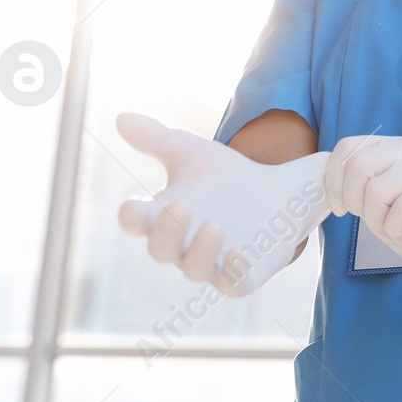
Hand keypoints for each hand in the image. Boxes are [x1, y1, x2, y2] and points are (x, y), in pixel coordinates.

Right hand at [115, 112, 330, 296]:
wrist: (281, 192)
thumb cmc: (226, 176)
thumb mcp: (193, 152)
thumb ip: (157, 138)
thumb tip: (120, 116)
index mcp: (165, 216)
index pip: (136, 223)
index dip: (131, 217)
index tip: (132, 204)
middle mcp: (184, 246)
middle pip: (161, 250)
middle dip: (168, 231)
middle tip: (181, 205)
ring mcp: (213, 264)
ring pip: (195, 269)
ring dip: (201, 250)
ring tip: (213, 224)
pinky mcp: (243, 276)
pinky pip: (234, 284)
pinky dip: (234, 273)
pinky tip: (239, 252)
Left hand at [325, 134, 401, 313]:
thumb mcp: (378, 201)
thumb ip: (358, 184)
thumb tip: (326, 182)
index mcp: (396, 146)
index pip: (350, 147)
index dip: (334, 179)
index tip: (341, 208)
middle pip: (360, 164)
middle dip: (353, 201)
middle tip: (370, 220)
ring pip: (379, 189)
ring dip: (377, 220)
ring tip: (392, 228)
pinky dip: (395, 228)